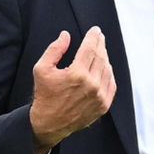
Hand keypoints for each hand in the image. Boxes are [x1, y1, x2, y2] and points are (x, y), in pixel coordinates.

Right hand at [29, 27, 115, 153]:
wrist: (49, 123)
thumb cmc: (44, 96)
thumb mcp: (42, 69)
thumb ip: (54, 50)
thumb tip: (65, 35)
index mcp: (77, 74)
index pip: (90, 49)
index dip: (93, 37)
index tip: (95, 30)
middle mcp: (91, 85)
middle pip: (101, 57)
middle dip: (100, 44)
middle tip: (100, 37)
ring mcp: (99, 96)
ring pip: (107, 70)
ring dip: (105, 58)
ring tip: (101, 51)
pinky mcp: (103, 105)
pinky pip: (111, 84)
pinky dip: (109, 74)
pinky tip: (105, 67)